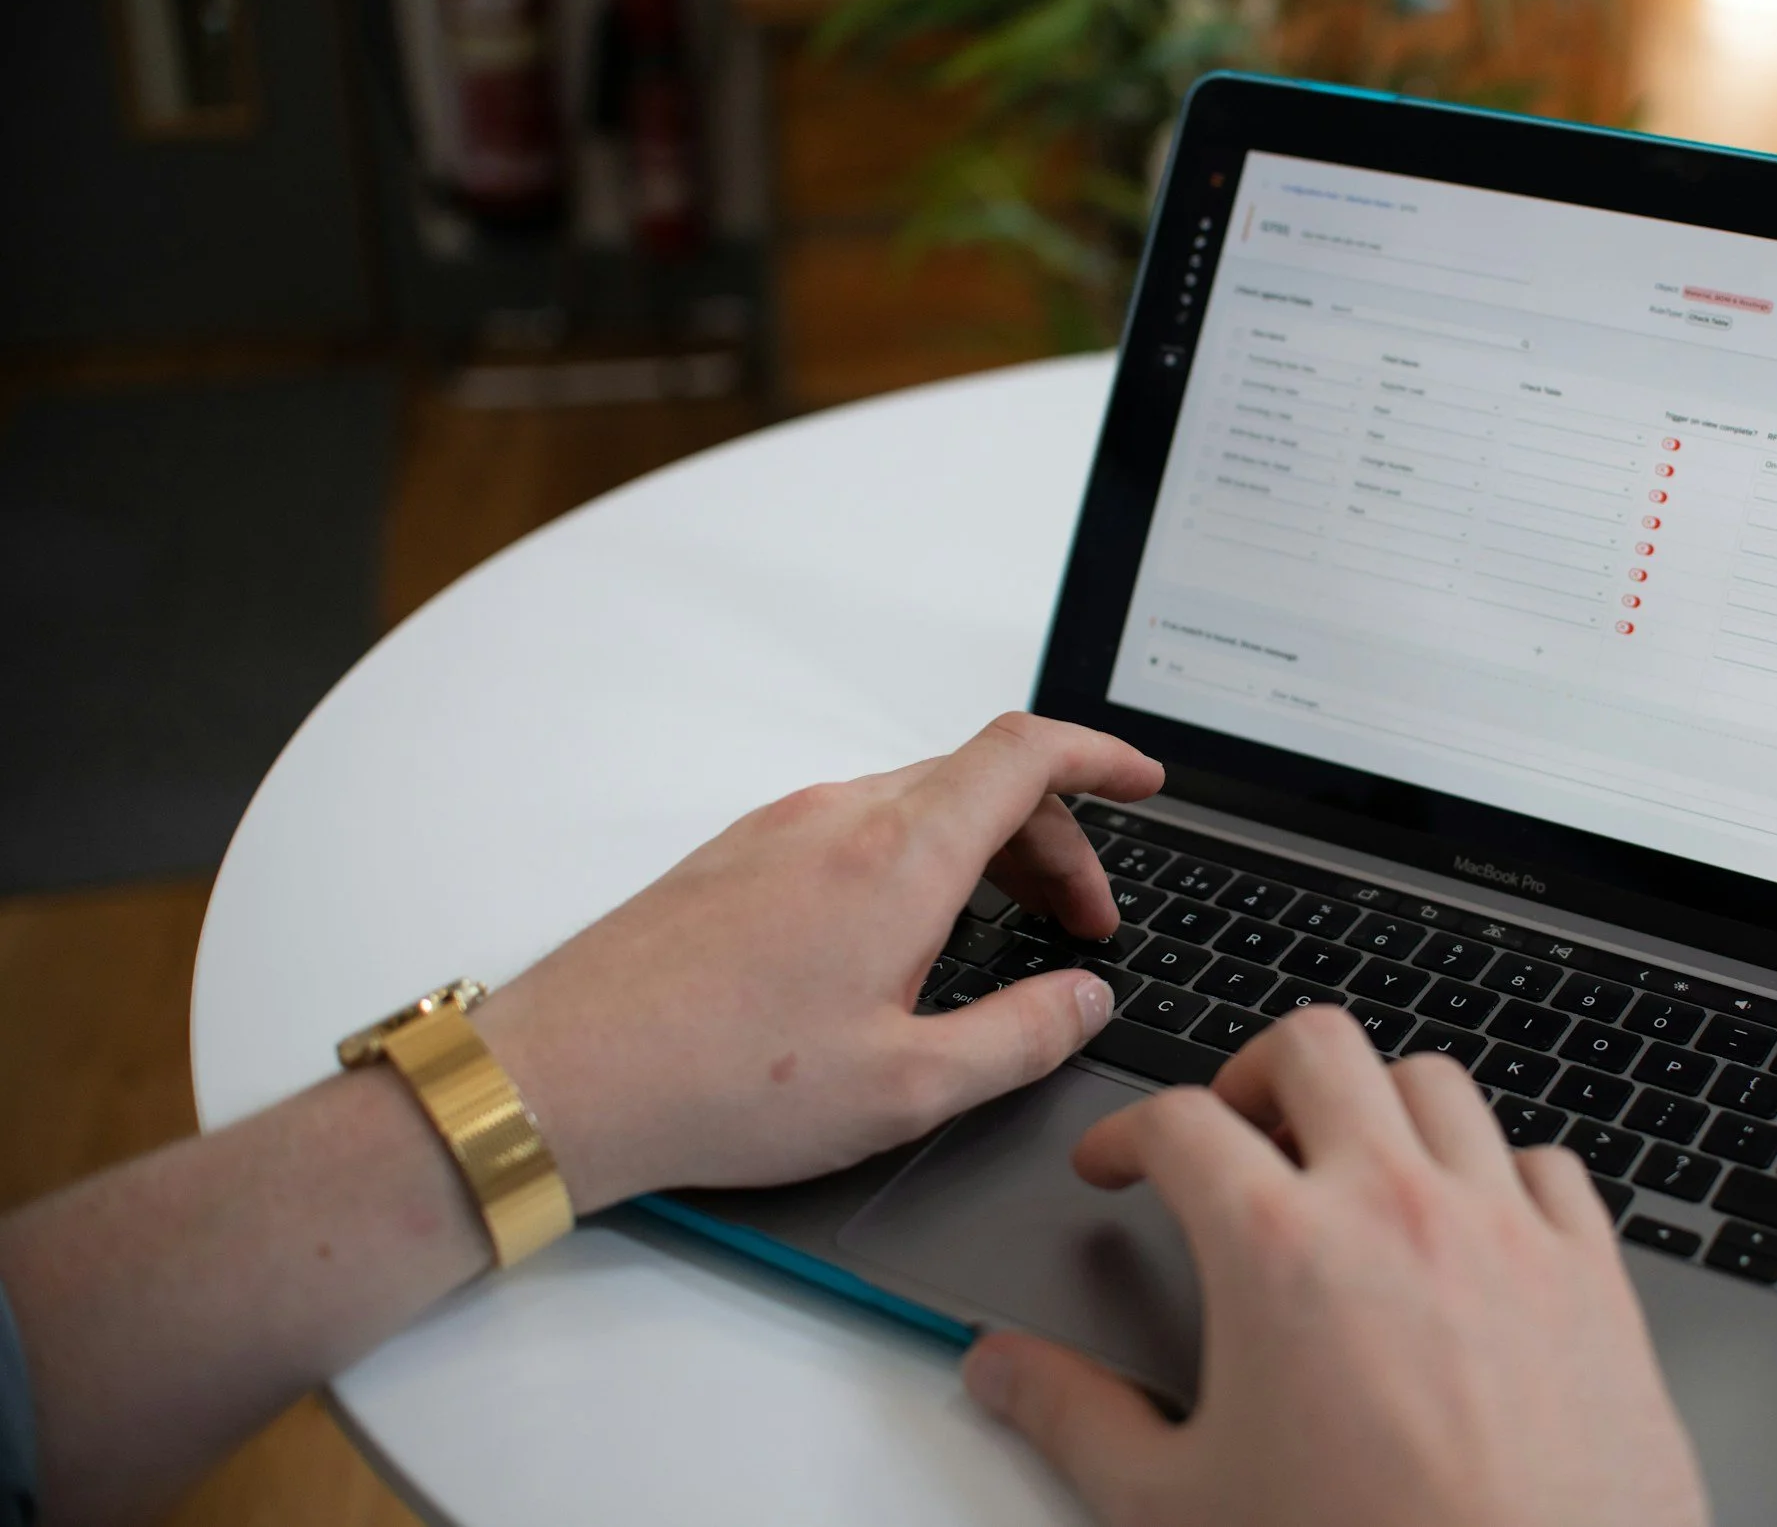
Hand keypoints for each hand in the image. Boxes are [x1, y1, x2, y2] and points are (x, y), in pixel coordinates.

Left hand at [470, 712, 1164, 1213]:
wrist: (565, 1076)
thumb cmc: (719, 1081)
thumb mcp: (908, 1087)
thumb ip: (1022, 1037)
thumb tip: (1086, 1002)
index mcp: (899, 856)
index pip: (1026, 754)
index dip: (1101, 756)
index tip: (1145, 782)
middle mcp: (840, 816)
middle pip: (982, 779)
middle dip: (1056, 839)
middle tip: (1085, 922)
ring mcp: (782, 827)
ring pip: (920, 801)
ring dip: (988, 850)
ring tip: (1009, 934)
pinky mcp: (740, 854)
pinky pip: (860, 824)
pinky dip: (921, 858)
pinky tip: (913, 937)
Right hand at [961, 1007, 1710, 1526]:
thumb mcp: (1176, 1507)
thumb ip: (1076, 1421)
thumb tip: (1008, 1372)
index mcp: (1280, 1250)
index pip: (1178, 1122)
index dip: (1126, 1131)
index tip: (1119, 1163)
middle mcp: (1396, 1208)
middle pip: (1314, 1048)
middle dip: (1253, 1071)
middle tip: (1232, 1126)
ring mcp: (1505, 1230)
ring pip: (1436, 1082)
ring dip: (1378, 1103)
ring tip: (1349, 1157)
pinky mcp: (1592, 1275)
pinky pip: (1545, 1163)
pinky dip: (1496, 1171)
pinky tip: (1473, 1221)